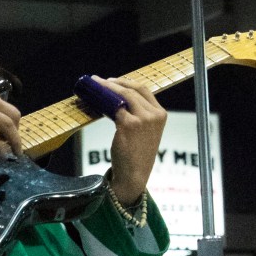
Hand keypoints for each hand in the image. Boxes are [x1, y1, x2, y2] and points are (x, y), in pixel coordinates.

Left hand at [97, 76, 165, 203]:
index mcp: (161, 115)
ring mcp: (142, 120)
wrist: (134, 174)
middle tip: (99, 81)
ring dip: (106, 88)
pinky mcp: (128, 125)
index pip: (144, 90)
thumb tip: (117, 99)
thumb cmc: (137, 154)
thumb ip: (139, 114)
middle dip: (114, 82)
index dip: (127, 82)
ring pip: (122, 95)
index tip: (114, 80)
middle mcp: (154, 115)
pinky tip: (95, 101)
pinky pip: (113, 107)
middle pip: (133, 89)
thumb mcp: (146, 131)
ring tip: (95, 87)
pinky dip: (103, 102)